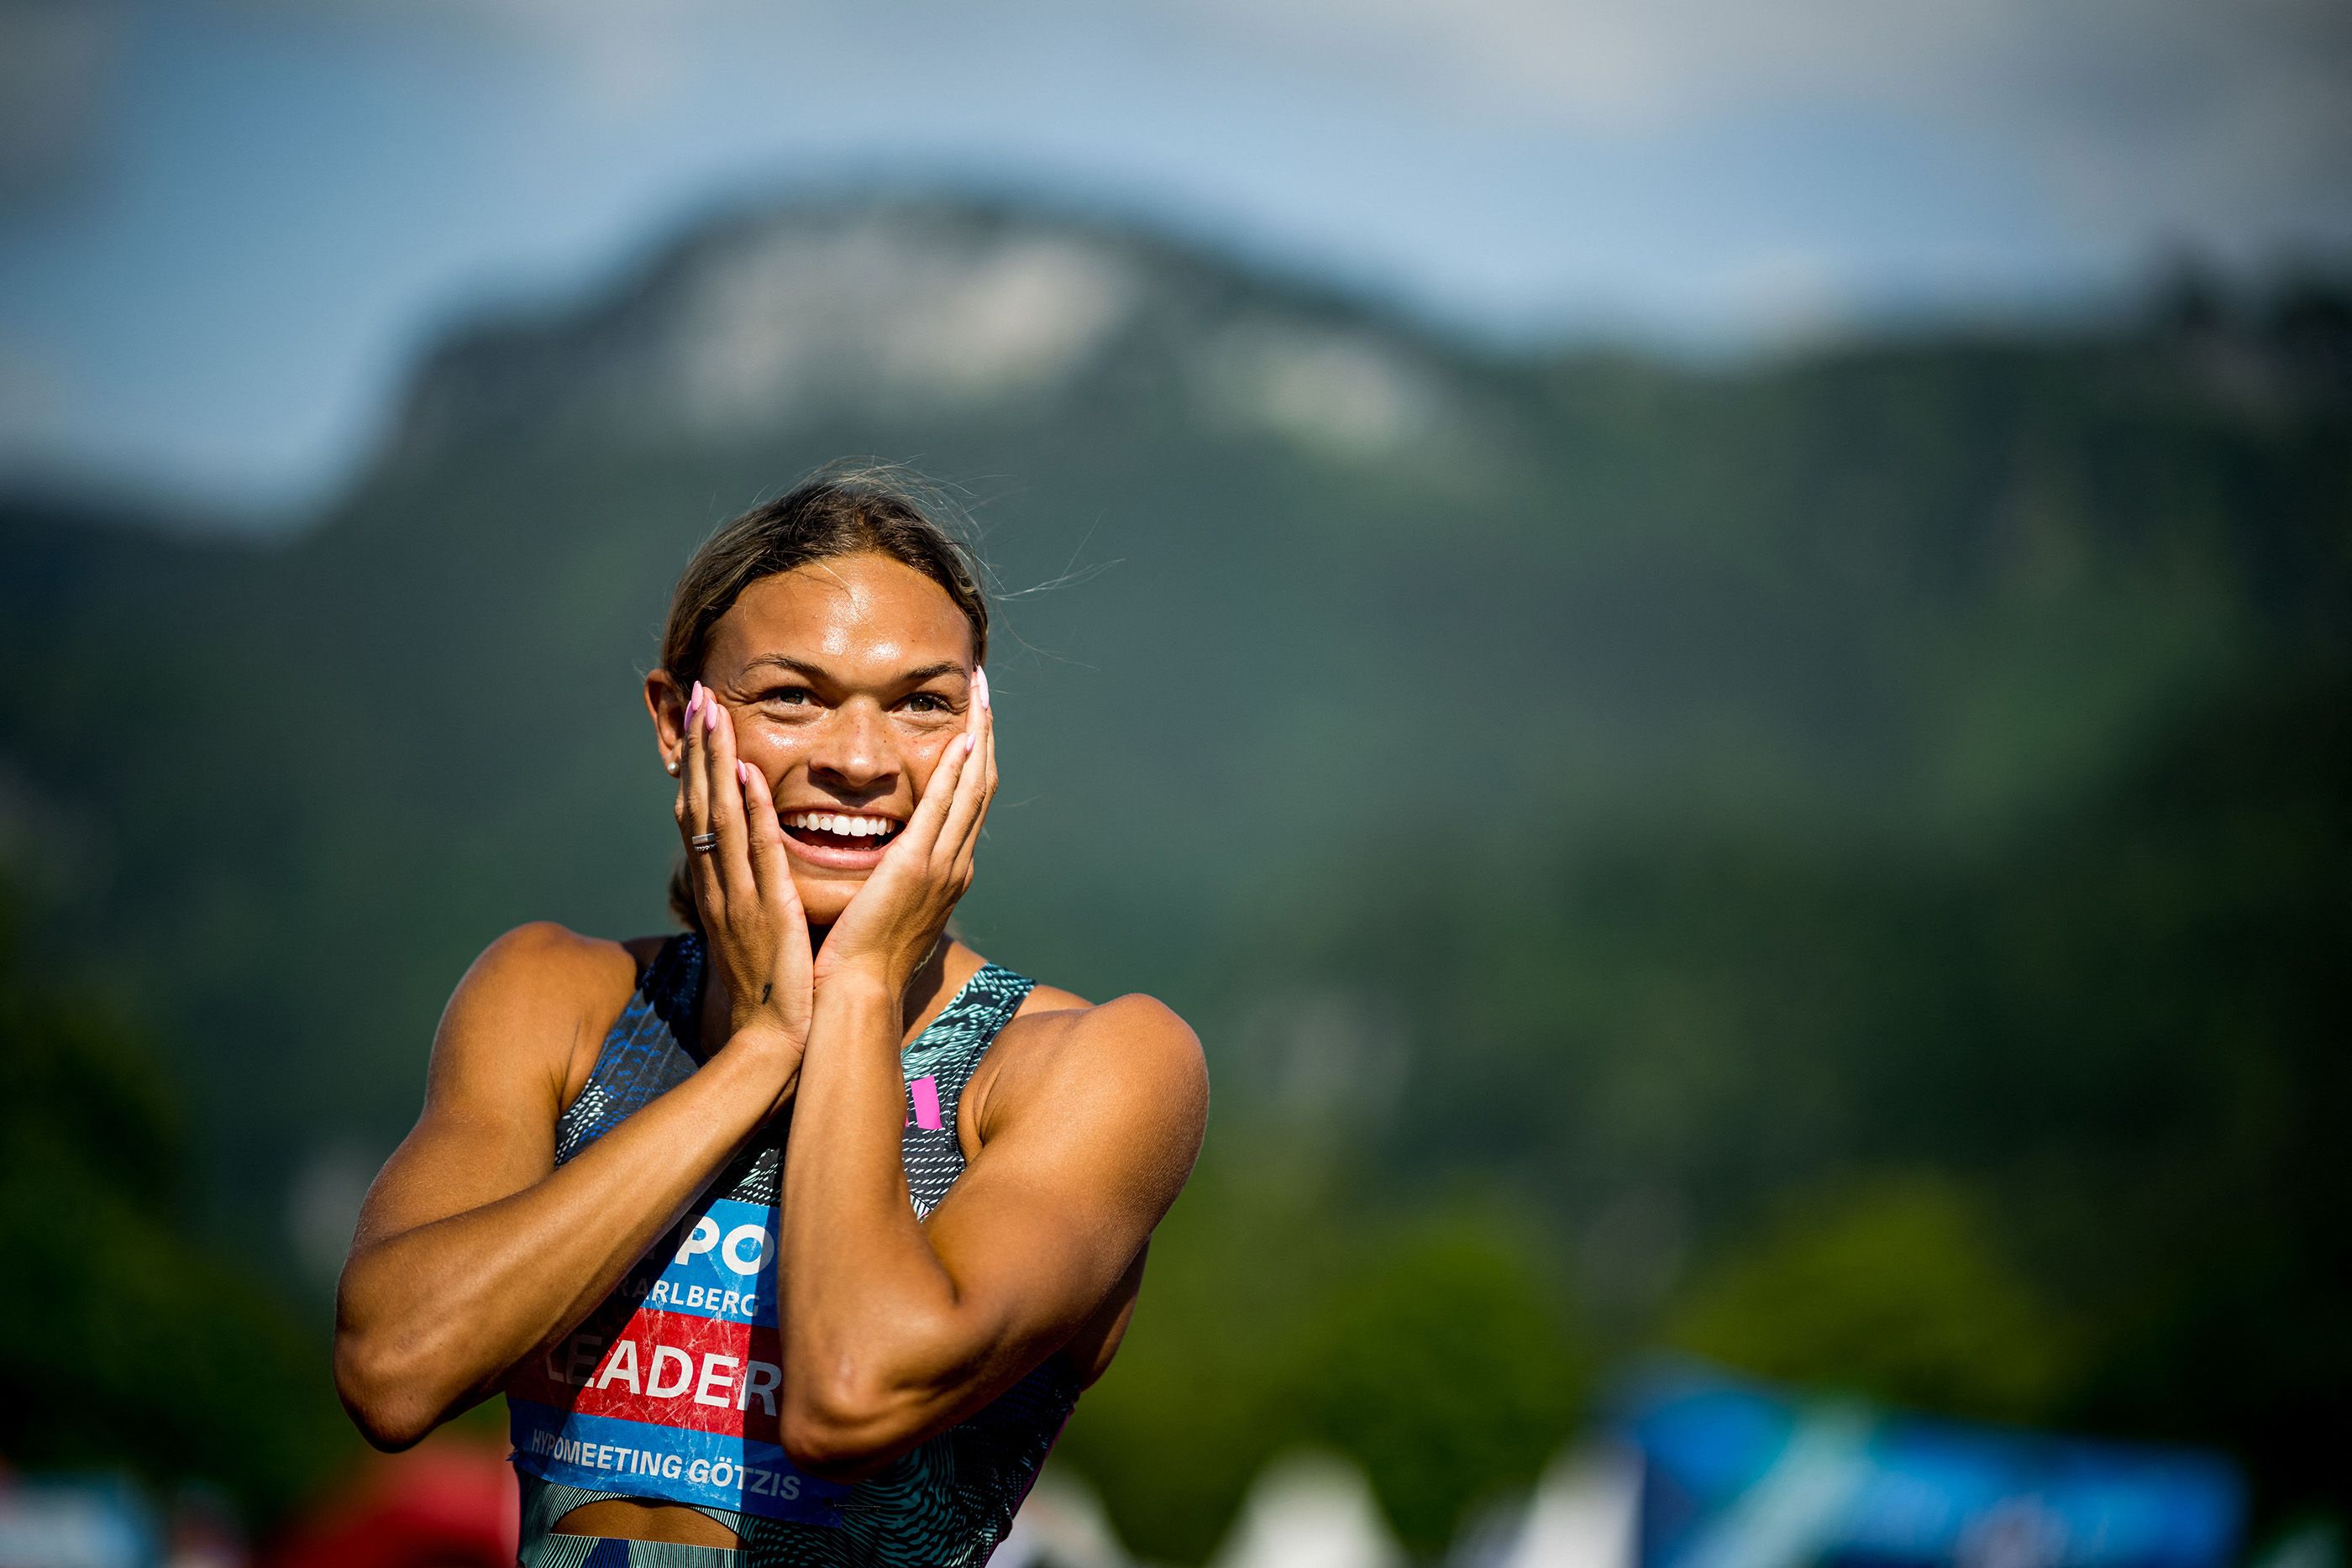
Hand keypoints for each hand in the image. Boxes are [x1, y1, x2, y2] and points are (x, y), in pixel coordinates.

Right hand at [677, 681, 813, 1076]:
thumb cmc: (768, 989)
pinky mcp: (766, 913)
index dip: (697, 765)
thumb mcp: (751, 929)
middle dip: (698, 748)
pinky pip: (756, 856)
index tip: (699, 719)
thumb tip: (752, 861)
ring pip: (720, 819)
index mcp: (718, 887)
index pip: (700, 813)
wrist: (769, 1041)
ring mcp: (737, 897)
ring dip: (717, 765)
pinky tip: (749, 779)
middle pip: (699, 804)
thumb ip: (748, 891)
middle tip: (697, 695)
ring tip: (715, 715)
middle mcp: (719, 885)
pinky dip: (750, 816)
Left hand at [814, 678, 995, 998]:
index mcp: (946, 874)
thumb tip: (883, 860)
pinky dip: (955, 773)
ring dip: (979, 740)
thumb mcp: (884, 910)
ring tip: (981, 698)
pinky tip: (961, 739)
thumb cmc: (858, 960)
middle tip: (985, 692)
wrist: (857, 992)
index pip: (968, 804)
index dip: (975, 759)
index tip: (973, 721)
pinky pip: (942, 809)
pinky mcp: (916, 867)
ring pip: (972, 791)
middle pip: (981, 788)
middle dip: (986, 736)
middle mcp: (955, 866)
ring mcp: (942, 867)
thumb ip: (890, 879)